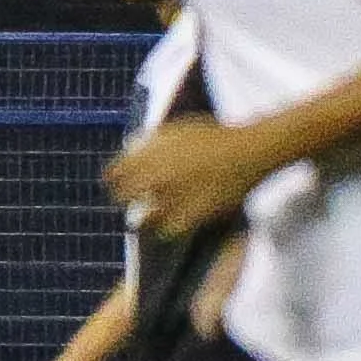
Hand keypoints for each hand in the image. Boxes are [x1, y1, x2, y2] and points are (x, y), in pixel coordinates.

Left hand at [110, 115, 284, 240]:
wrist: (248, 151)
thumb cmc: (214, 136)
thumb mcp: (173, 129)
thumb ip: (148, 141)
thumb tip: (129, 149)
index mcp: (147, 156)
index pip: (113, 175)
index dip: (113, 182)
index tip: (116, 186)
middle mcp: (155, 177)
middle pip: (122, 198)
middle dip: (124, 200)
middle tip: (130, 204)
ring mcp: (174, 198)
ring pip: (143, 220)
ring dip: (144, 219)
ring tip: (147, 219)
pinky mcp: (194, 215)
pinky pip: (169, 231)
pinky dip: (167, 229)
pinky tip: (170, 226)